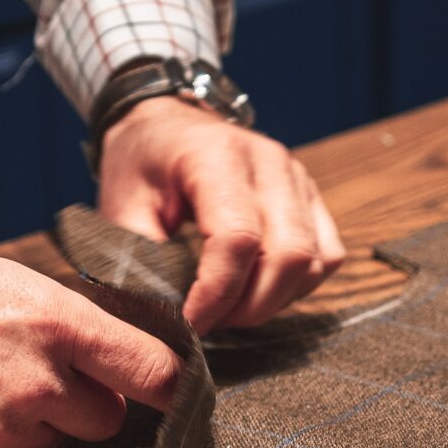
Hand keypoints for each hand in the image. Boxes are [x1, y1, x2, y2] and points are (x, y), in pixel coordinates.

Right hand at [0, 222, 181, 447]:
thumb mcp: (4, 280)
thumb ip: (64, 327)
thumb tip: (112, 363)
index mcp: (55, 322)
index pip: (152, 372)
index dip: (174, 389)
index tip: (185, 399)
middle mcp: (35, 383)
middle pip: (105, 420)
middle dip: (82, 405)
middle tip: (32, 375)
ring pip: (48, 445)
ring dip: (29, 426)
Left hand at [97, 98, 345, 333]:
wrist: (165, 125)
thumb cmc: (140, 165)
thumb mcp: (121, 207)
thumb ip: (141, 260)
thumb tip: (165, 317)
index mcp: (216, 156)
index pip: (238, 239)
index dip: (216, 294)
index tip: (189, 323)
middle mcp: (269, 162)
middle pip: (288, 255)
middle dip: (249, 307)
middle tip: (210, 321)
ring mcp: (297, 177)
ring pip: (312, 262)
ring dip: (274, 300)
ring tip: (229, 307)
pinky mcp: (311, 196)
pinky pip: (327, 256)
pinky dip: (298, 286)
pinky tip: (258, 289)